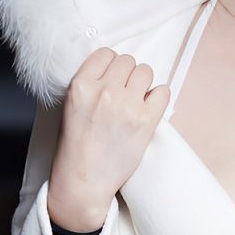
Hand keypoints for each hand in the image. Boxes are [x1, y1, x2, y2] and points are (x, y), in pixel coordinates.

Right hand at [49, 46, 170, 229]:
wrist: (84, 180)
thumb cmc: (76, 146)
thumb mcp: (71, 106)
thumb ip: (90, 84)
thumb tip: (116, 69)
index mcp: (81, 85)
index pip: (105, 54)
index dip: (111, 66)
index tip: (112, 79)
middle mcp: (104, 91)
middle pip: (127, 61)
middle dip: (127, 75)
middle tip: (124, 93)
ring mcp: (127, 106)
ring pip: (146, 71)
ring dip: (143, 83)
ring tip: (136, 100)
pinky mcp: (145, 122)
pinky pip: (163, 91)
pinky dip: (158, 97)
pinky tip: (148, 108)